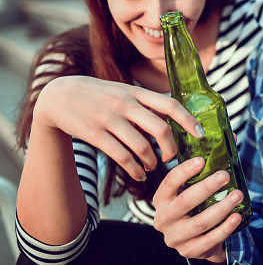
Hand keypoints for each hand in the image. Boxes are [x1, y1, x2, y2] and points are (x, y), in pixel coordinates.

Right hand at [36, 75, 203, 180]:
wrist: (60, 95)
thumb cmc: (101, 95)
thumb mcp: (125, 91)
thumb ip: (147, 102)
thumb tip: (177, 115)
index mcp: (137, 92)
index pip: (169, 104)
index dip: (188, 119)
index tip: (201, 133)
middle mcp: (125, 104)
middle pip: (159, 128)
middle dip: (171, 148)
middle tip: (172, 157)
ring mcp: (110, 119)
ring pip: (141, 146)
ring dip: (152, 161)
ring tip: (153, 166)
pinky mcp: (95, 135)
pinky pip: (121, 156)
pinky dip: (134, 169)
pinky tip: (139, 174)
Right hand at [152, 157, 241, 262]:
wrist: (198, 239)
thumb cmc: (197, 206)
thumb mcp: (197, 187)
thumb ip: (209, 165)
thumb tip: (232, 137)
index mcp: (162, 198)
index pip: (169, 182)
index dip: (184, 171)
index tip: (201, 160)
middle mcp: (163, 218)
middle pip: (184, 202)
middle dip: (206, 187)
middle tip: (225, 175)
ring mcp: (175, 237)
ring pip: (199, 222)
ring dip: (221, 207)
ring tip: (238, 194)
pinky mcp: (189, 250)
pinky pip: (208, 239)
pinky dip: (224, 228)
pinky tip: (236, 217)